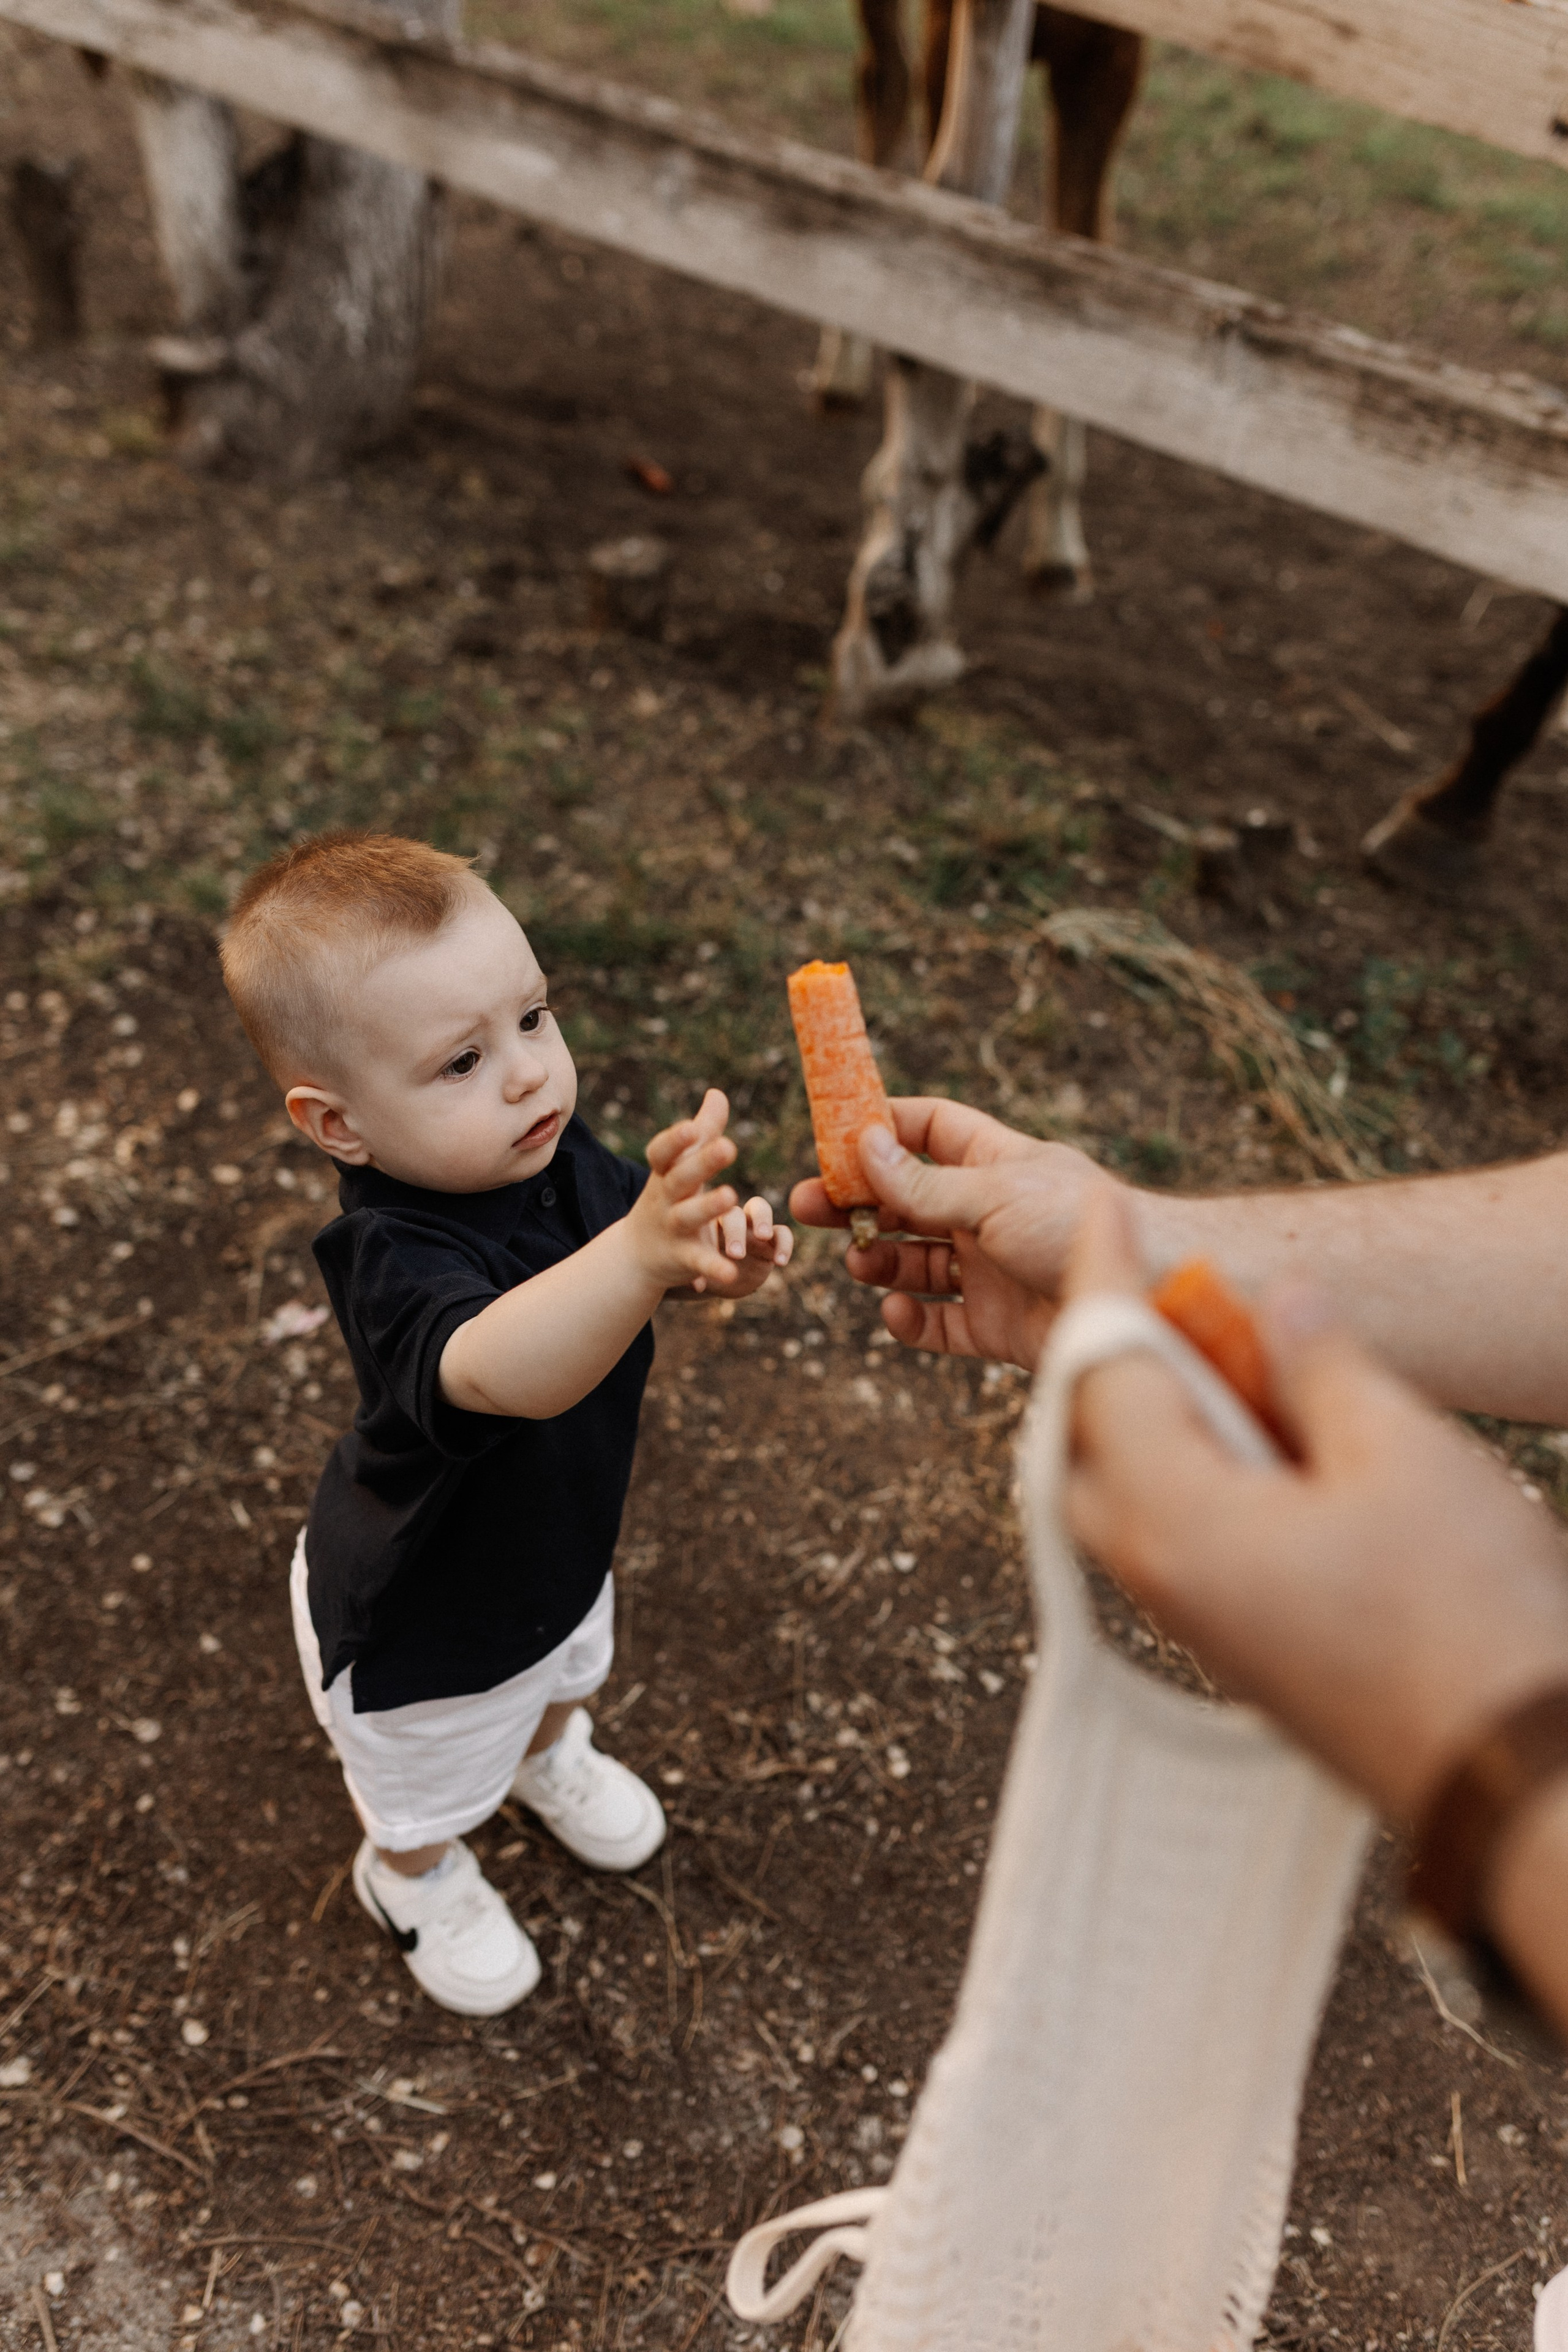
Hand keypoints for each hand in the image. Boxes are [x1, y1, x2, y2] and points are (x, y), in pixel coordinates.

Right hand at [637, 1091, 792, 1296]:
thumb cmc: (668, 1198)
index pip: (662, 1153)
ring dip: (707, 1207)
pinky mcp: (683, 1259)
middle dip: (701, 1163)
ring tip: (732, 1196)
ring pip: (687, 1216)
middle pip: (680, 1178)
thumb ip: (703, 1131)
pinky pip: (699, 1262)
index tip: (691, 1127)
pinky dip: (713, 1267)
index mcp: (664, 1173)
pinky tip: (733, 1271)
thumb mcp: (681, 1166)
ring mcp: (672, 1229)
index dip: (674, 1140)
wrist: (636, 1255)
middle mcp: (664, 1199)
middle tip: (728, 1146)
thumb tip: (717, 1092)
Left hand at [698, 1192, 793, 1297]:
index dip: (717, 1218)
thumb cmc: (701, 1271)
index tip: (719, 1238)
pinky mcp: (769, 1242)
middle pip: (737, 1212)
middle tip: (735, 1254)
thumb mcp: (696, 1271)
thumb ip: (695, 1275)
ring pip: (761, 1210)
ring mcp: (751, 1228)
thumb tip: (696, 1287)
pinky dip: (784, 1244)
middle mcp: (731, 1220)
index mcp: (710, 1222)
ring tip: (764, 1238)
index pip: (714, 1213)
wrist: (717, 1279)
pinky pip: (781, 1234)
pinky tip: (780, 1262)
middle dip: (736, 1230)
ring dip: (763, 1222)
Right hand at [788, 1097, 1104, 1368]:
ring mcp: (990, 1271)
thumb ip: (924, 1182)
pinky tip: (895, 1312)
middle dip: (857, 1203)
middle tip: (805, 1208)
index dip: (881, 1128)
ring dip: (880, 1261)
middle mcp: (988, 1213)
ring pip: (915, 1263)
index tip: (830, 1136)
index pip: (929, 1129)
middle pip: (906, 1200)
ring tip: (860, 1263)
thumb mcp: (994, 1194)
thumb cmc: (1078, 1227)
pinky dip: (910, 1321)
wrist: (1144, 1299)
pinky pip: (938, 1323)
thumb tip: (863, 1145)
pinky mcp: (995, 1326)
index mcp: (995, 1164)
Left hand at [1064, 1188, 1567, 1822]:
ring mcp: (1191, 1621)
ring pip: (1131, 1486)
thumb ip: (1318, 1366)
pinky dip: (1196, 1467)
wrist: (1515, 1782)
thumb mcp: (1401, 1452)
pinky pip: (1177, 1533)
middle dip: (1118, 1348)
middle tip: (1170, 1284)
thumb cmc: (1468, 1616)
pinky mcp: (1234, 1646)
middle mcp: (1155, 1575)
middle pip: (1090, 1433)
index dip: (1107, 1274)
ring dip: (1161, 1409)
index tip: (1105, 1205)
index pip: (1103, 1367)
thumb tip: (1273, 1301)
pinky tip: (1264, 1436)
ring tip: (1224, 1350)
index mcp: (1174, 1518)